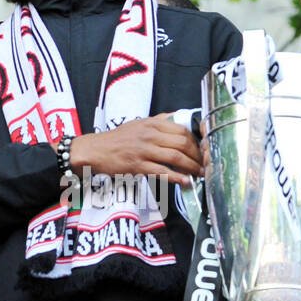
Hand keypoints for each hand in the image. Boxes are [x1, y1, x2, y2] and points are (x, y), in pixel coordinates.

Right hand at [68, 114, 202, 185]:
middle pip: (182, 143)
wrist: (95, 150)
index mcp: (152, 123)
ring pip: (175, 157)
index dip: (196, 142)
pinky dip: (176, 178)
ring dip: (191, 167)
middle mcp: (150, 134)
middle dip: (197, 156)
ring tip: (199, 174)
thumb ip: (159, 121)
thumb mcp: (138, 123)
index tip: (202, 151)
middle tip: (204, 164)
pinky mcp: (138, 165)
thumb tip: (178, 117)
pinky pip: (162, 171)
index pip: (182, 130)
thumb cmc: (117, 139)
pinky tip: (185, 182)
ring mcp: (144, 150)